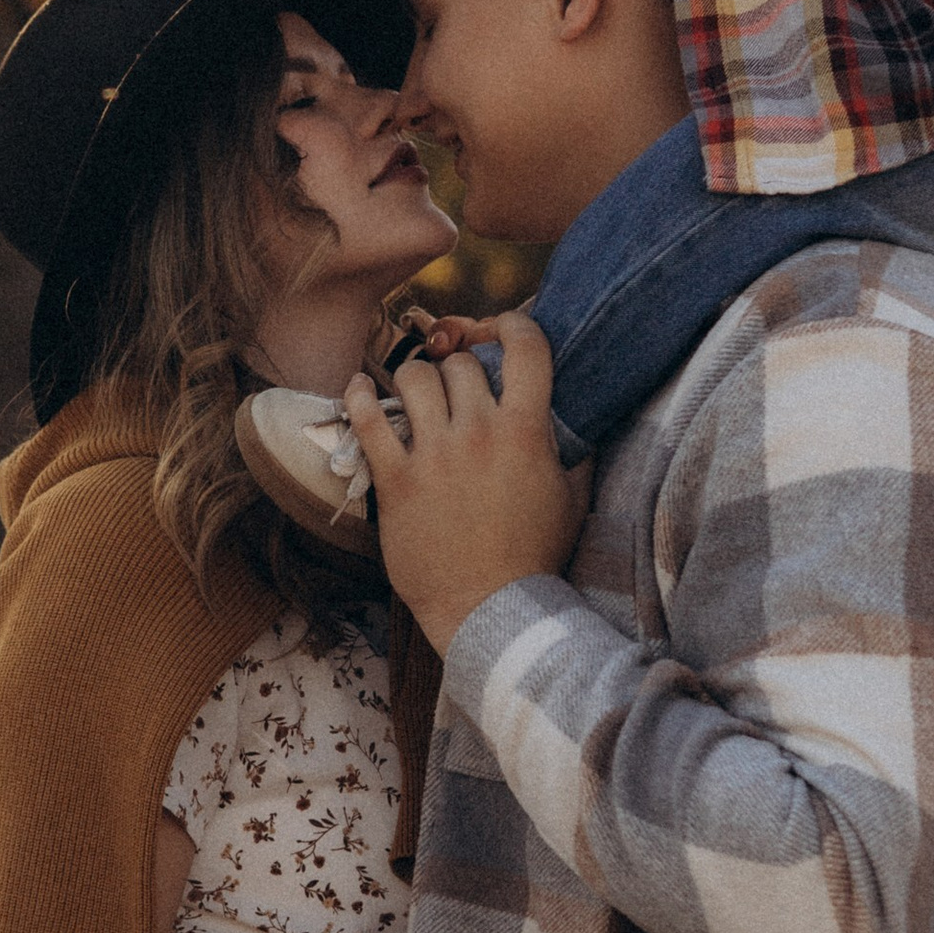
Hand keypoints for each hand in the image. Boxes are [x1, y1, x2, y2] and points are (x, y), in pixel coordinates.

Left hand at [345, 311, 585, 655]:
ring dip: (416, 380)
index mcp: (527, 431)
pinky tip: (357, 387)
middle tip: (456, 390)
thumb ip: (575, 450)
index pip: (525, 346)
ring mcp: (434, 455)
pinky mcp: (396, 480)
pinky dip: (358, 395)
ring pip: (415, 377)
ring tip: (417, 396)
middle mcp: (480, 433)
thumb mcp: (573, 498)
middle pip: (462, 363)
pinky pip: (367, 418)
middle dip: (460, 368)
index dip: (512, 324)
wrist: (491, 608)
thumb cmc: (535, 556)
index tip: (500, 330)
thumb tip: (576, 418)